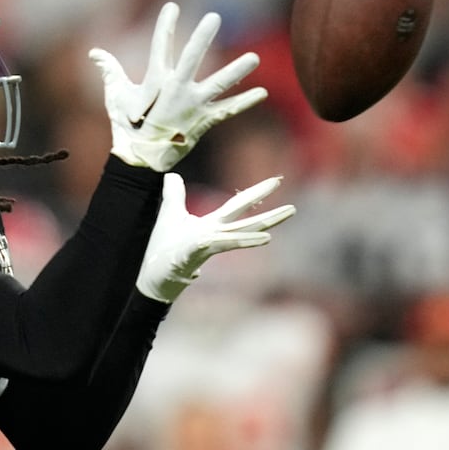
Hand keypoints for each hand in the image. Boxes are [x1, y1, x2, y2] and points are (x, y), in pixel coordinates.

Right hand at [89, 2, 265, 172]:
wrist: (141, 160)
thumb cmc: (127, 126)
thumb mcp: (116, 96)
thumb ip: (109, 70)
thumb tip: (94, 52)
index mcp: (155, 81)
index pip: (160, 46)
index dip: (165, 25)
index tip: (172, 6)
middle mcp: (176, 90)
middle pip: (191, 58)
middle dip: (202, 38)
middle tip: (214, 17)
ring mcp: (192, 106)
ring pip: (218, 85)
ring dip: (236, 71)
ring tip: (255, 58)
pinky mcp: (204, 122)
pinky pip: (227, 111)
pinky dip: (244, 102)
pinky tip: (262, 93)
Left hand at [137, 173, 293, 303]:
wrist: (155, 274)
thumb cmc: (165, 246)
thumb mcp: (170, 213)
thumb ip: (175, 194)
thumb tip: (172, 175)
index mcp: (212, 224)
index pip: (238, 205)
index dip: (256, 193)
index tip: (277, 181)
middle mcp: (215, 234)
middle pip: (245, 220)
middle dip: (268, 213)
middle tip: (293, 208)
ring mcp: (209, 244)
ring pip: (239, 234)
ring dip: (261, 228)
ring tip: (280, 227)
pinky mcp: (197, 252)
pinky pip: (221, 244)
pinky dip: (240, 240)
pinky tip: (259, 239)